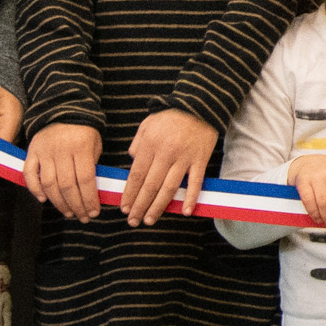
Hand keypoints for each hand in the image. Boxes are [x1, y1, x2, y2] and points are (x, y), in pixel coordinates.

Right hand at [25, 122, 103, 219]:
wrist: (61, 109)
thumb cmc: (83, 131)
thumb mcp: (95, 144)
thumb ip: (92, 166)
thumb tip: (91, 194)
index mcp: (81, 147)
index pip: (85, 179)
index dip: (89, 199)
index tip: (94, 212)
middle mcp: (61, 150)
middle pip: (67, 185)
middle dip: (76, 205)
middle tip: (83, 217)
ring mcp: (44, 151)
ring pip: (49, 183)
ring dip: (59, 202)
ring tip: (69, 212)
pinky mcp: (31, 151)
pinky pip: (29, 173)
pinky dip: (34, 188)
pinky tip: (43, 200)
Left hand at [124, 109, 218, 226]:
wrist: (200, 104)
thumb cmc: (171, 115)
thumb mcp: (148, 124)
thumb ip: (137, 143)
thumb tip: (131, 161)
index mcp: (150, 145)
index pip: (136, 175)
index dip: (130, 194)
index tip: (124, 208)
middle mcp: (166, 153)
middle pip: (150, 186)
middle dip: (140, 206)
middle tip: (133, 221)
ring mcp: (184, 158)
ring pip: (169, 188)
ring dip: (158, 207)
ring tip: (150, 219)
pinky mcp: (200, 160)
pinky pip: (196, 182)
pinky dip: (191, 198)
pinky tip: (186, 211)